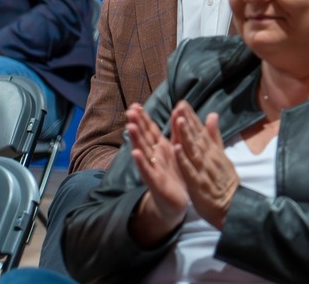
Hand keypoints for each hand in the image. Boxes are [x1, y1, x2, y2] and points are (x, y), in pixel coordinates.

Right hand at [126, 103, 187, 244]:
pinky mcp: (155, 181)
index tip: (135, 105)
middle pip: (143, 138)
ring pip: (143, 152)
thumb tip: (179, 108)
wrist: (176, 202)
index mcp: (161, 147)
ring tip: (130, 127)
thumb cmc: (176, 174)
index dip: (143, 118)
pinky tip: (135, 153)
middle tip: (129, 111)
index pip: (150, 130)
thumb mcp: (178, 149)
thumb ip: (178, 130)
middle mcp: (153, 156)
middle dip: (137, 125)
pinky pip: (147, 170)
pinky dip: (141, 162)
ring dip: (136, 140)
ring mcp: (152, 168)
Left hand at [171, 101, 239, 228]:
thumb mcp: (222, 155)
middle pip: (197, 138)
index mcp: (213, 151)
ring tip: (178, 121)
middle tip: (179, 106)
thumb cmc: (224, 182)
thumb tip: (212, 115)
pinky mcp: (199, 184)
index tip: (183, 103)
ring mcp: (204, 171)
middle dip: (187, 121)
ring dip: (186, 136)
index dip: (192, 117)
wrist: (233, 206)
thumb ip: (215, 136)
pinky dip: (184, 159)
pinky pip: (190, 170)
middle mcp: (209, 158)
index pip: (202, 132)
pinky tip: (176, 149)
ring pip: (193, 151)